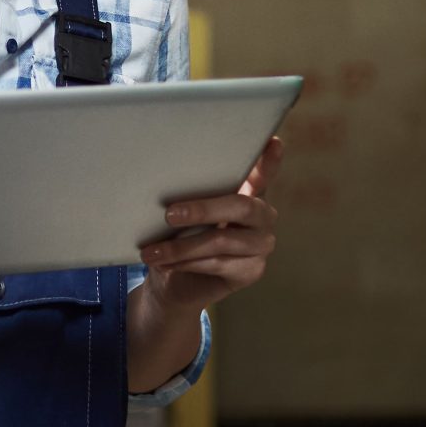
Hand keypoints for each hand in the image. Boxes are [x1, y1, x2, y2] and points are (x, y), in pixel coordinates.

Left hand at [139, 136, 281, 315]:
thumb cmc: (181, 237)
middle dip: (202, 210)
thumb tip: (165, 184)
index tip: (273, 143)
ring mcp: (261, 244)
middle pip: (240, 207)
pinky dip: (187, 263)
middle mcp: (261, 215)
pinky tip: (167, 264)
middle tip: (169, 214)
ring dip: (182, 246)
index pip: (262, 173)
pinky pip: (217, 264)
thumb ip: (190, 194)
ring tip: (152, 251)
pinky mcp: (252, 270)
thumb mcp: (184, 212)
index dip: (269, 160)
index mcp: (249, 192)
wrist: (177, 284)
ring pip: (222, 240)